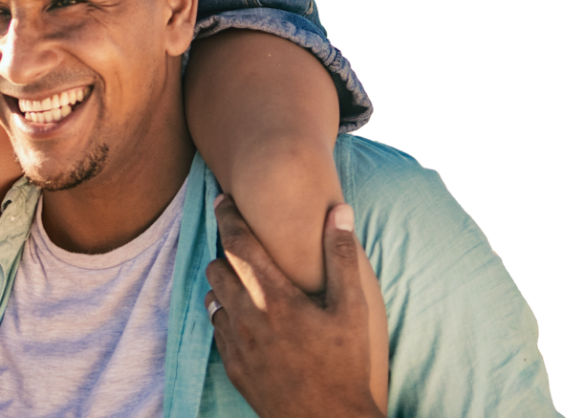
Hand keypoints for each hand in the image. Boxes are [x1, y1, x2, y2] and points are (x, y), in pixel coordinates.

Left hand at [205, 196, 382, 417]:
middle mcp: (248, 318)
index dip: (227, 215)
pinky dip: (226, 312)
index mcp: (275, 298)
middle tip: (244, 241)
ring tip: (247, 277)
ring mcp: (237, 345)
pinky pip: (217, 327)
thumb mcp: (352, 308)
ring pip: (213, 296)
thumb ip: (341, 256)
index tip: (223, 198)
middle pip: (218, 266)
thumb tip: (339, 211)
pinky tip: (247, 313)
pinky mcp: (233, 367)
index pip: (238, 243)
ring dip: (225, 281)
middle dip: (227, 249)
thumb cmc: (345, 365)